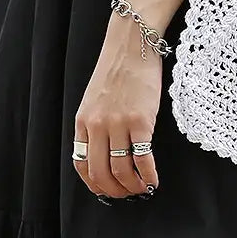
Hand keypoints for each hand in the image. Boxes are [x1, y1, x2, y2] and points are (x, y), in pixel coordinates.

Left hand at [73, 19, 163, 199]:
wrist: (132, 43)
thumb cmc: (117, 67)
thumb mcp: (95, 97)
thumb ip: (95, 123)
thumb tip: (105, 153)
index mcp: (83, 120)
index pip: (82, 165)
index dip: (95, 184)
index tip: (107, 190)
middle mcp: (97, 125)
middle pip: (101, 173)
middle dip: (115, 191)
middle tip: (127, 194)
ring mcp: (118, 124)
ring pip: (122, 171)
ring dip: (133, 187)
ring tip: (143, 187)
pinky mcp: (140, 120)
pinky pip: (143, 159)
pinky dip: (149, 176)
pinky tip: (154, 179)